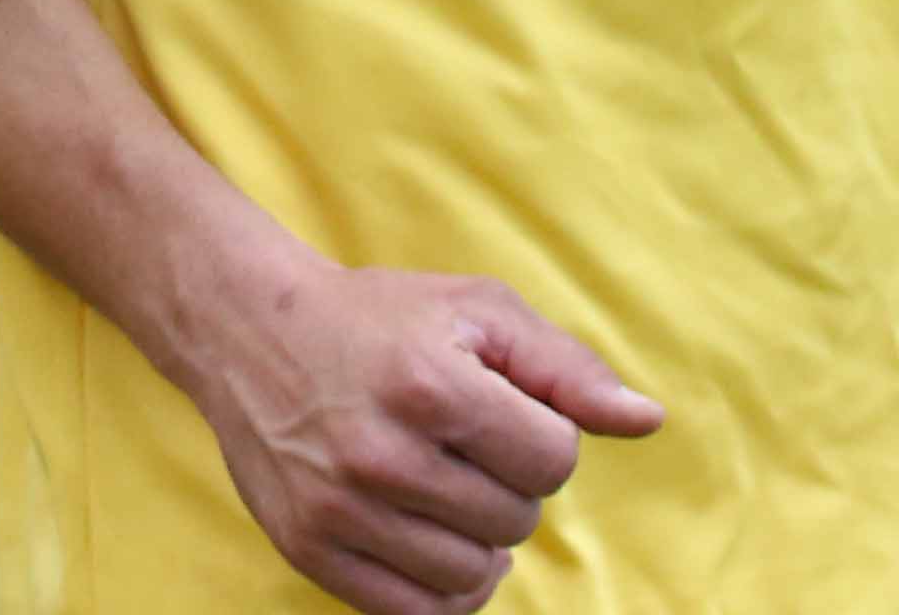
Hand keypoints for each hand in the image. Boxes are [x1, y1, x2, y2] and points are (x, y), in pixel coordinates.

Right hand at [181, 255, 662, 614]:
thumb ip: (566, 367)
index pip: (554, 460)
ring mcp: (339, 509)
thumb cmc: (380, 319)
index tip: (503, 413)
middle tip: (464, 446)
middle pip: (516, 521)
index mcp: (431, 386)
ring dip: (479, 540)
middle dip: (509, 486)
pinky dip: (442, 589)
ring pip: (473, 575)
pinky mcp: (308, 550)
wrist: (249, 329)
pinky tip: (432, 541)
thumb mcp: (477, 311)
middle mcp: (382, 454)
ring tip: (447, 492)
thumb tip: (648, 421)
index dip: (544, 437)